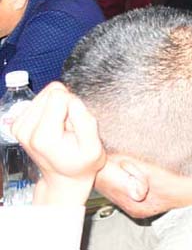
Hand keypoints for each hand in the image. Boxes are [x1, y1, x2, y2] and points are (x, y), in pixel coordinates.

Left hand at [13, 83, 104, 206]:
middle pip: (52, 92)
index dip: (75, 106)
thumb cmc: (80, 165)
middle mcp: (25, 130)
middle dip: (66, 106)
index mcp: (43, 136)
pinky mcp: (18, 123)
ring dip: (60, 108)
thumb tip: (71, 99)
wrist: (63, 178)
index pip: (59, 96)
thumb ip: (85, 122)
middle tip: (69, 128)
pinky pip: (41, 99)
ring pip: (46, 93)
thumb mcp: (94, 148)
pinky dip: (52, 109)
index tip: (75, 126)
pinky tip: (55, 126)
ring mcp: (19, 127)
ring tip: (63, 128)